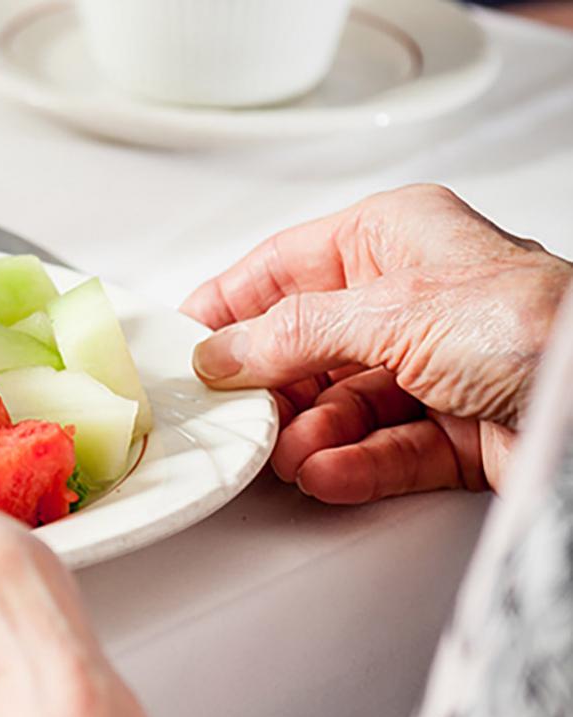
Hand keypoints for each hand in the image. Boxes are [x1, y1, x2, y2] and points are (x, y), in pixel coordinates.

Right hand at [181, 184, 570, 502]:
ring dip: (309, 434)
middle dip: (272, 386)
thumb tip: (224, 350)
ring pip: (339, 406)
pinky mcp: (455, 433)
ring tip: (289, 452)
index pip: (285, 267)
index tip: (184, 341)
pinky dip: (350, 466)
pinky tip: (325, 475)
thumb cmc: (534, 323)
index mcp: (397, 238)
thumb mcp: (389, 310)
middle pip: (307, 346)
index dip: (230, 304)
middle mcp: (413, 300)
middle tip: (233, 413)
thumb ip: (292, 332)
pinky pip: (380, 451)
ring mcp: (434, 369)